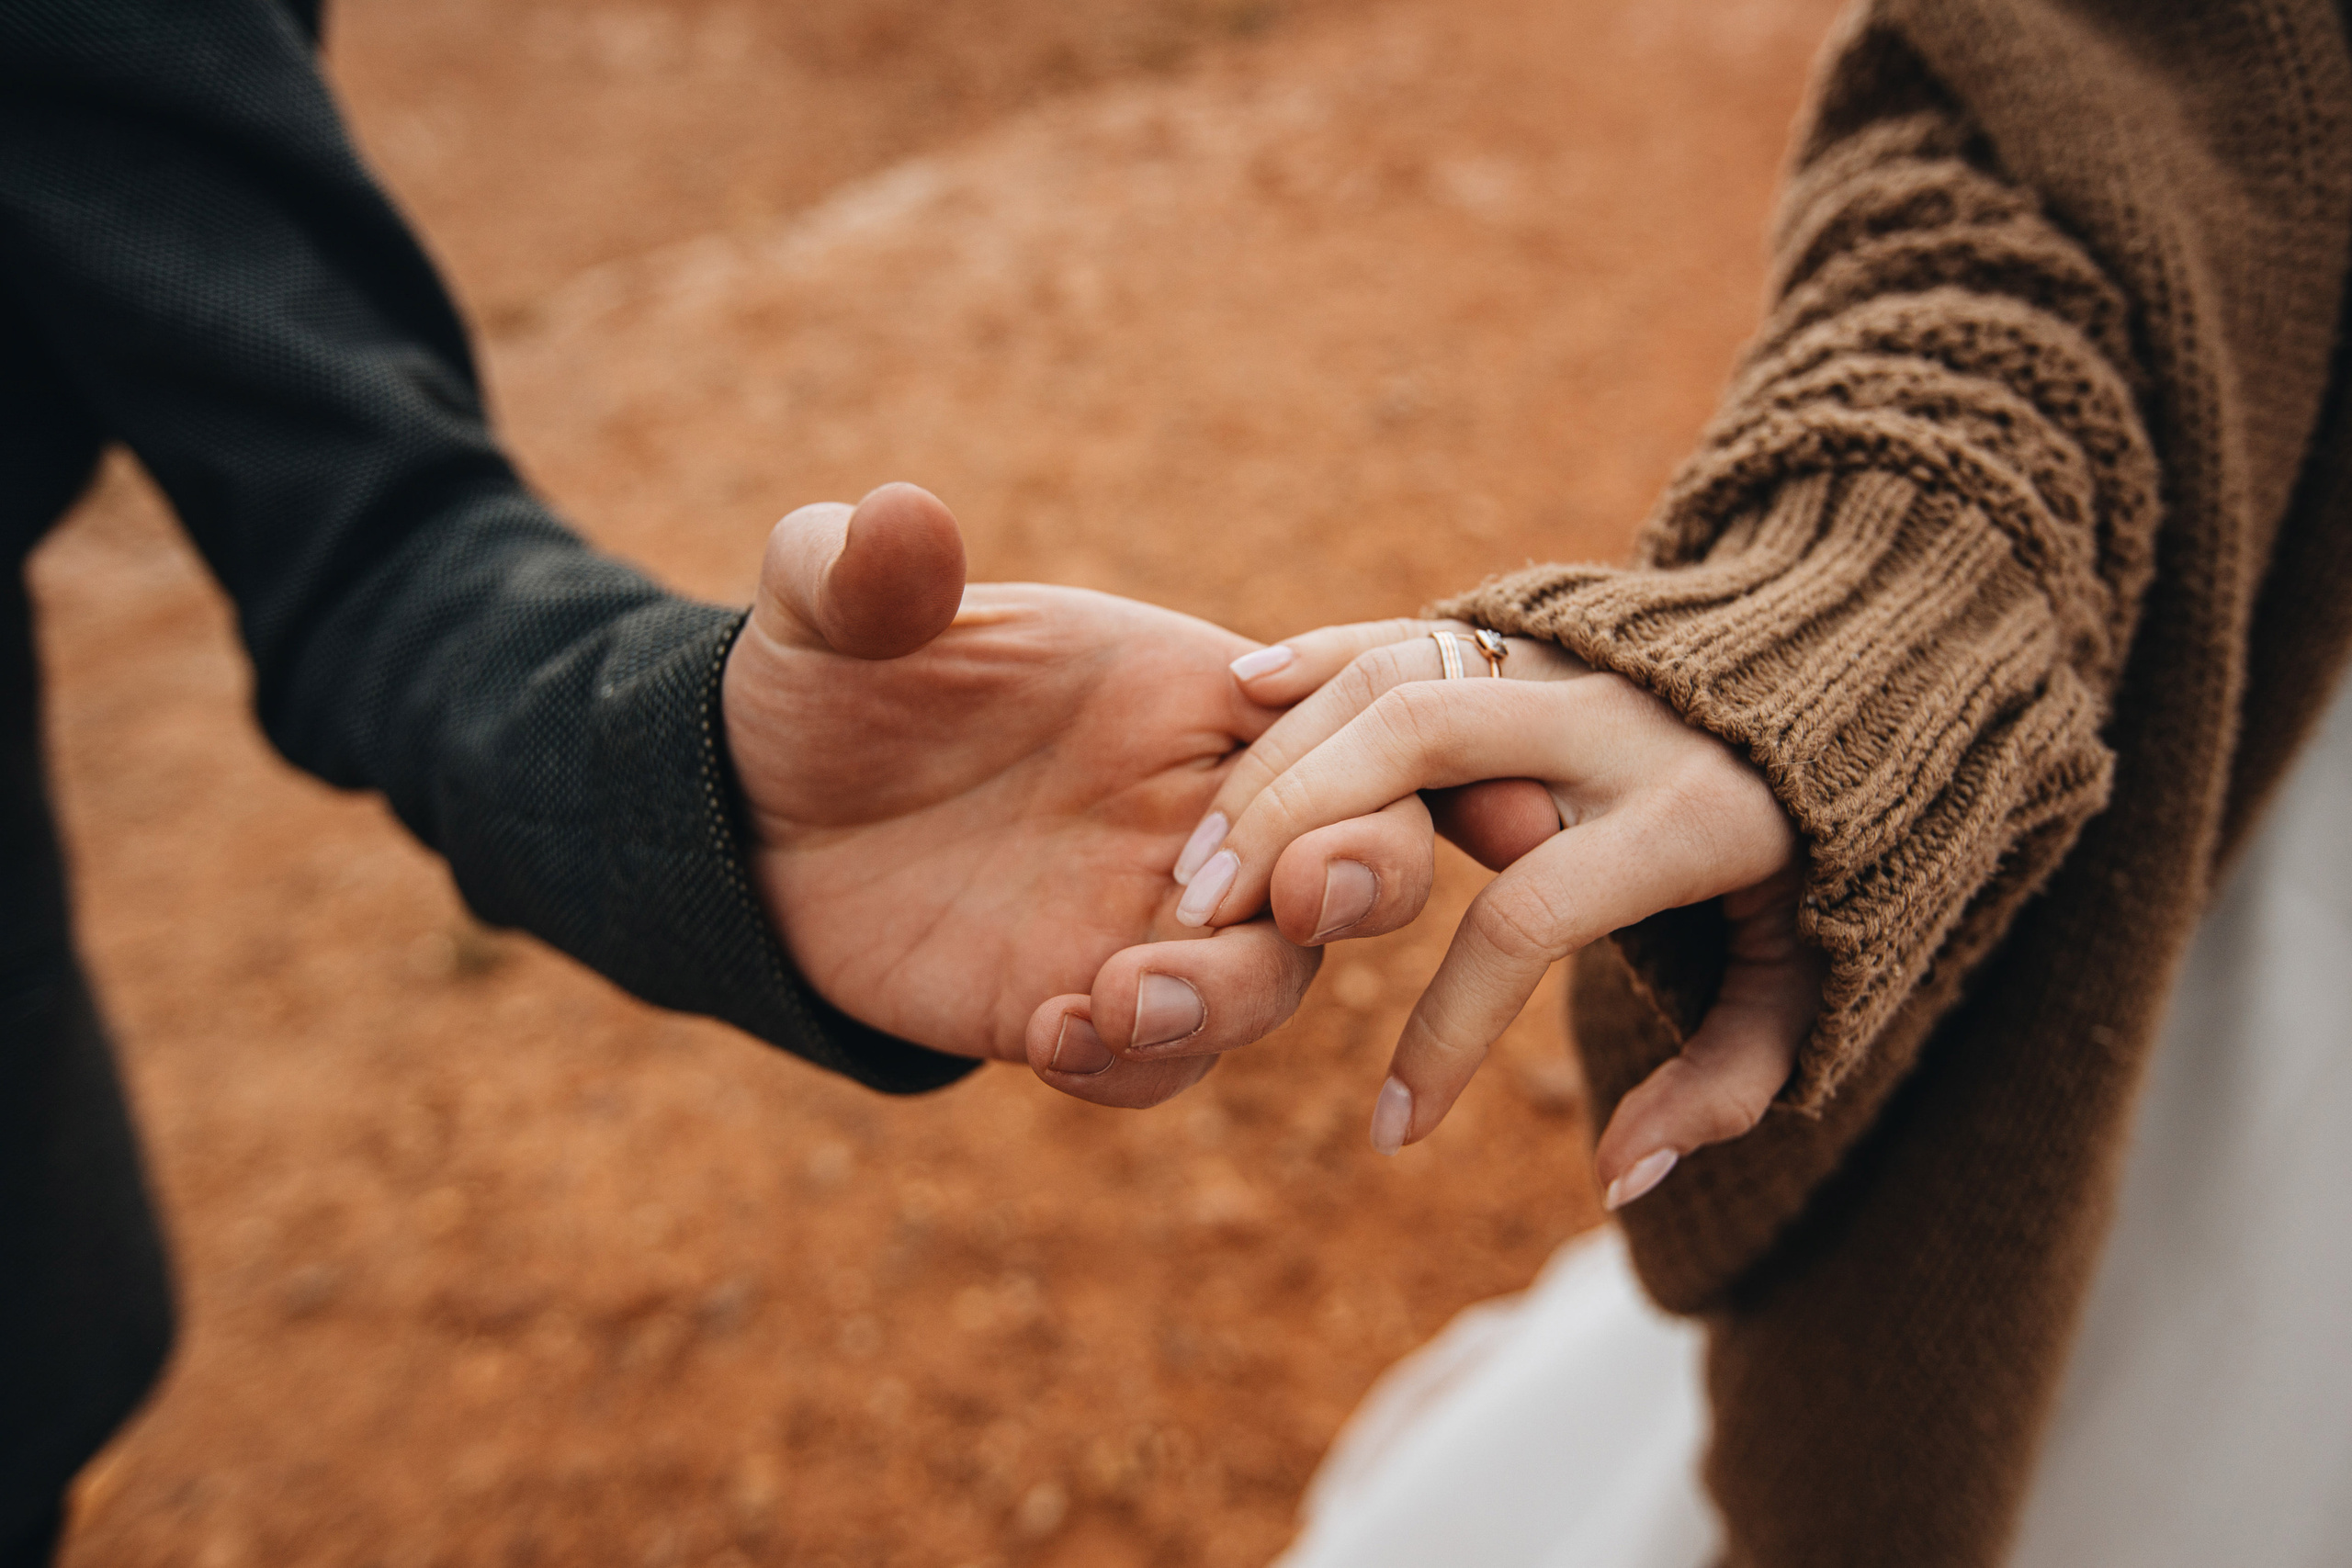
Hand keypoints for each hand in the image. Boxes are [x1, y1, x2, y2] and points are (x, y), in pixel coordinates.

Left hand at [722, 483, 1319, 1106]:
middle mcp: (1198, 808)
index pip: (1346, 709)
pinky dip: (1133, 1067)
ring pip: (1275, 976)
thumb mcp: (823, 615)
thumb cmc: (821, 684)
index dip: (1378, 751)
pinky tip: (1047, 1040)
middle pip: (1362, 851)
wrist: (757, 817)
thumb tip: (900, 518)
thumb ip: (864, 574)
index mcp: (1185, 692)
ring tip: (1117, 1001)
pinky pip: (1164, 1062)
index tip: (1324, 784)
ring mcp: (1149, 918)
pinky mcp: (1086, 1004)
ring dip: (1227, 999)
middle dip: (1365, 880)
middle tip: (1294, 901)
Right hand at [1176, 619, 1821, 1205]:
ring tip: (1204, 859)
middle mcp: (1613, 718)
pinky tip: (1244, 692)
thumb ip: (1730, 1078)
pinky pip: (1412, 620)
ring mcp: (1568, 657)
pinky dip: (1322, 651)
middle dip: (1301, 835)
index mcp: (1685, 819)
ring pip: (1394, 677)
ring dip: (1283, 759)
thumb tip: (1621, 1176)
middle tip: (1207, 931)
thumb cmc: (1833, 860)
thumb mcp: (1815, 978)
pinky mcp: (1537, 623)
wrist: (1876, 678)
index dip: (1450, 1031)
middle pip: (1420, 747)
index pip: (1527, 917)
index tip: (1396, 1128)